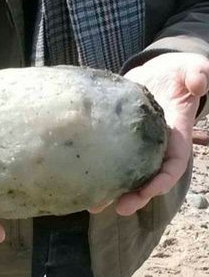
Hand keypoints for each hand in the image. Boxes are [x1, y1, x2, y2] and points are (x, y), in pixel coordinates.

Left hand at [94, 53, 208, 215]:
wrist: (157, 71)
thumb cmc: (179, 72)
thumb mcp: (191, 68)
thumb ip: (198, 73)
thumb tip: (198, 82)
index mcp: (176, 136)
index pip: (173, 164)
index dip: (164, 179)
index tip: (152, 190)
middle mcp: (156, 146)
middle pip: (148, 177)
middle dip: (137, 195)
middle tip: (121, 208)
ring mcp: (137, 146)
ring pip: (127, 175)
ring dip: (113, 192)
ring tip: (93, 206)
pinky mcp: (118, 139)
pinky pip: (109, 160)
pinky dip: (97, 173)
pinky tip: (80, 185)